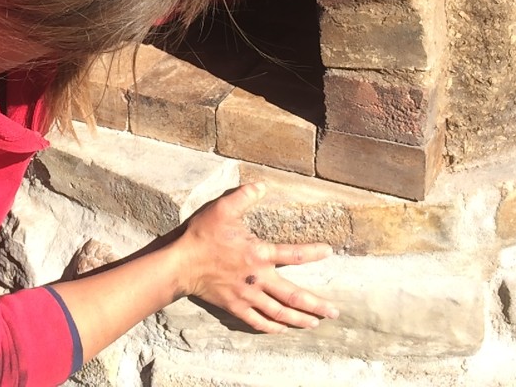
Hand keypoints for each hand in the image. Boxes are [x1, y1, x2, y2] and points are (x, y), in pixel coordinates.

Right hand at [173, 182, 339, 332]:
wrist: (181, 263)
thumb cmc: (202, 235)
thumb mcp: (223, 208)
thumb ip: (245, 195)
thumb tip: (263, 185)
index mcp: (258, 253)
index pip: (293, 254)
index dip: (312, 253)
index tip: (328, 252)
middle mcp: (258, 278)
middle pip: (293, 296)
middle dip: (316, 305)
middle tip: (334, 312)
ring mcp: (247, 295)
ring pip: (279, 312)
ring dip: (299, 319)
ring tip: (315, 322)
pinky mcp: (234, 307)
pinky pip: (257, 321)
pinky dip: (272, 327)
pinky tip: (282, 329)